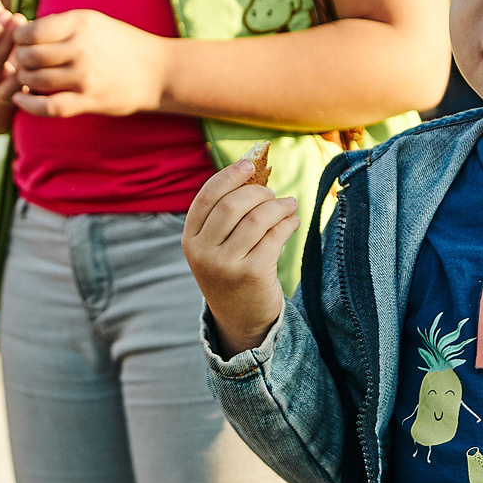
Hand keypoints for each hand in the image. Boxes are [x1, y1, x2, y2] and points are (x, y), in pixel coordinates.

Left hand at [11, 11, 171, 117]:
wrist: (160, 71)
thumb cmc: (121, 44)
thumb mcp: (94, 22)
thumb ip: (61, 25)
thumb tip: (22, 33)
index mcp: (80, 23)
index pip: (32, 31)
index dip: (19, 39)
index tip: (21, 43)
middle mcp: (81, 47)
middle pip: (30, 56)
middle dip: (19, 61)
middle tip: (21, 64)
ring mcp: (85, 76)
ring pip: (35, 80)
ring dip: (24, 80)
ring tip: (26, 78)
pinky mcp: (90, 100)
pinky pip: (49, 106)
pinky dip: (29, 104)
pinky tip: (20, 100)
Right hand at [183, 155, 297, 353]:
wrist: (241, 318)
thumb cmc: (232, 271)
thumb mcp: (217, 245)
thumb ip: (226, 214)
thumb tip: (253, 171)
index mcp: (189, 240)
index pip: (207, 197)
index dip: (229, 176)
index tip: (248, 164)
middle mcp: (202, 253)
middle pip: (232, 205)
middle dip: (258, 193)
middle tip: (273, 195)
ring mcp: (225, 265)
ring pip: (256, 219)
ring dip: (278, 207)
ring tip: (289, 205)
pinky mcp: (251, 274)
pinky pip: (274, 237)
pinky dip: (287, 224)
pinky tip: (292, 222)